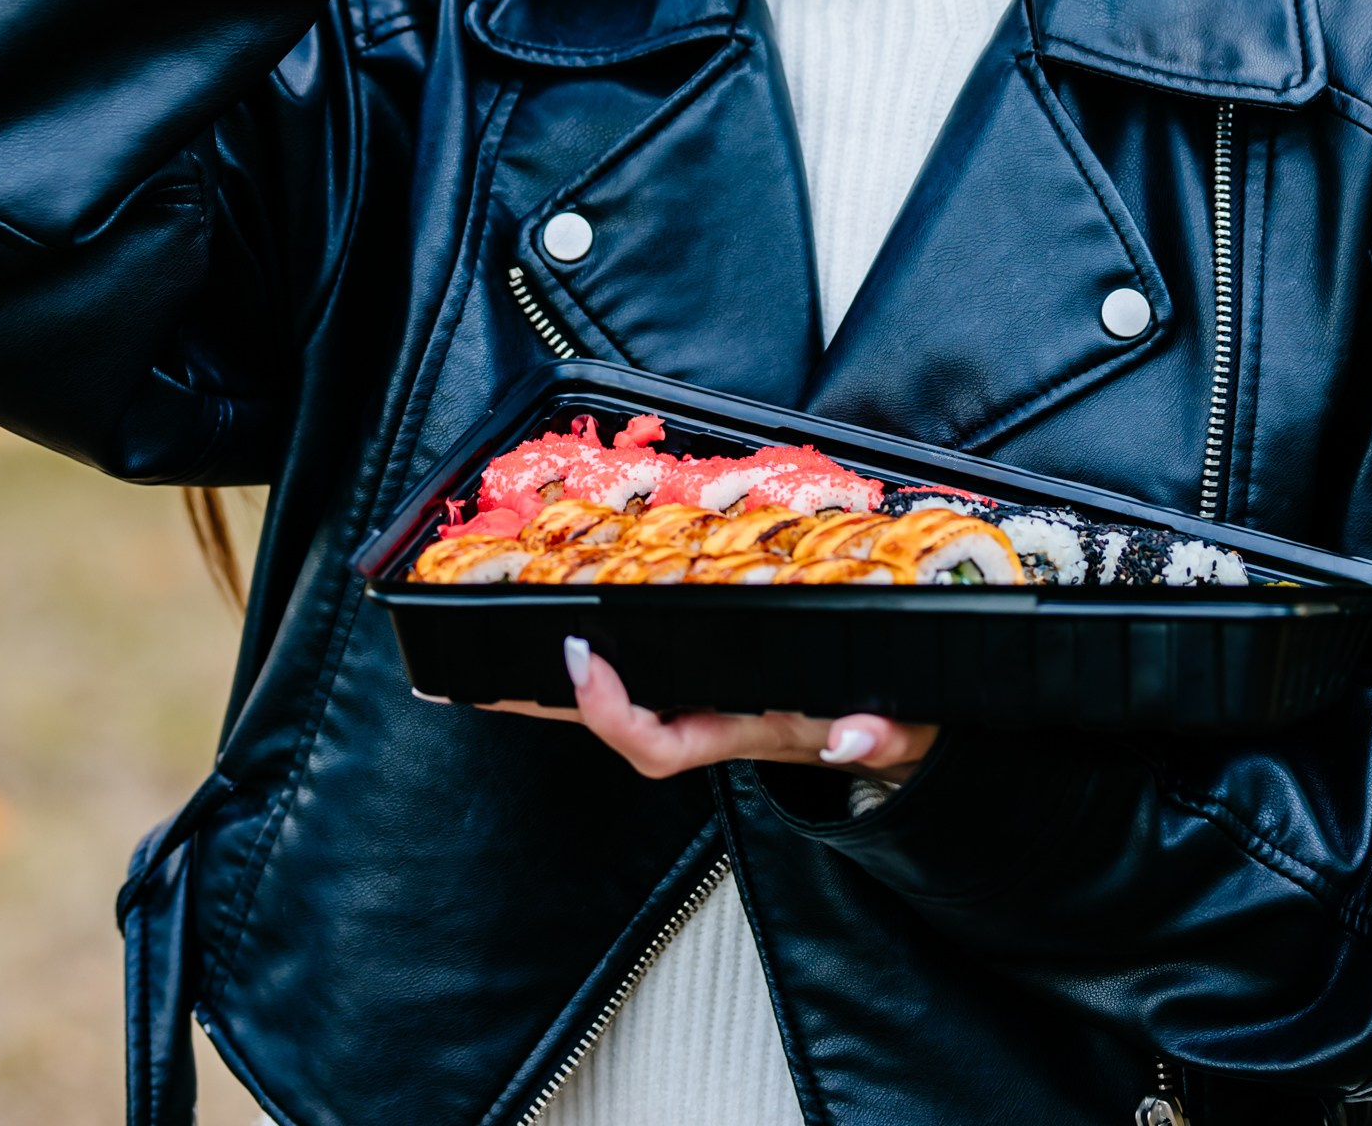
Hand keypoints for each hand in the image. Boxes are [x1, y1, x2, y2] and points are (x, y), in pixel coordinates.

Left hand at [481, 642, 937, 783]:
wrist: (899, 728)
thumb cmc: (892, 721)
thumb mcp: (902, 726)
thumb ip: (884, 732)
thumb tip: (855, 736)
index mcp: (746, 729)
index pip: (659, 741)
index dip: (610, 708)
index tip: (580, 657)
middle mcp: (712, 719)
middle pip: (608, 723)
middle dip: (540, 702)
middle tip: (468, 673)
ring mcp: (706, 699)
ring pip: (616, 697)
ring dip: (552, 679)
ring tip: (485, 648)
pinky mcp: (707, 675)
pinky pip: (639, 671)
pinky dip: (595, 655)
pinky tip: (558, 629)